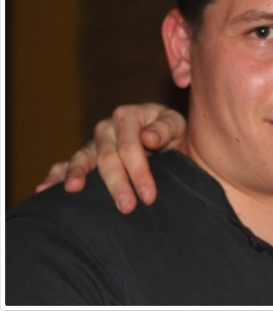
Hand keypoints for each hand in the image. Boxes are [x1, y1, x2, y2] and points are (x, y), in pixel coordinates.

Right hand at [35, 103, 186, 213]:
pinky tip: (43, 189)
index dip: (139, 172)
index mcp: (128, 116)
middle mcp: (106, 128)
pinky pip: (66, 165)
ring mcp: (93, 143)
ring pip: (83, 160)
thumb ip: (165, 128)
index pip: (131, 147)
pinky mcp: (85, 157)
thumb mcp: (176, 125)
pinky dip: (55, 176)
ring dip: (78, 176)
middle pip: (108, 158)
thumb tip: (147, 137)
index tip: (149, 197)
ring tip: (73, 190)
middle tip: (126, 208)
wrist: (168, 140)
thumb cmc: (173, 132)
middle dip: (117, 184)